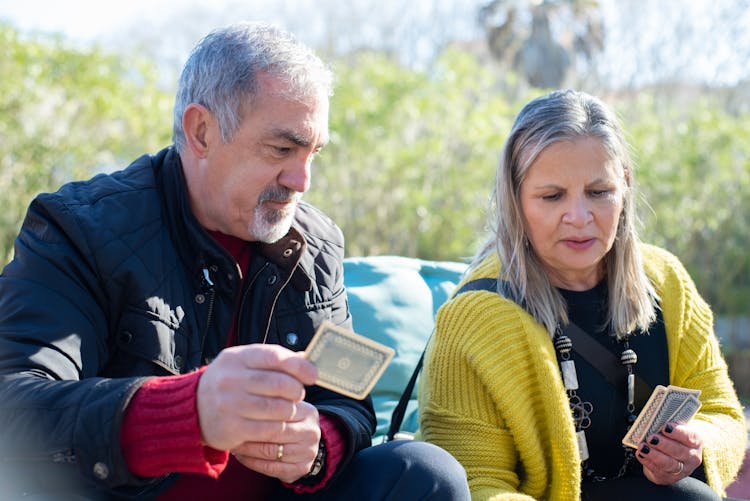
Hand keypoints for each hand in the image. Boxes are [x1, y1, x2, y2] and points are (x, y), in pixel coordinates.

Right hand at [196, 344, 317, 452]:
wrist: (192, 409)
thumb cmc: (229, 381)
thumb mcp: (244, 363)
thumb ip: (273, 359)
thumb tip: (308, 359)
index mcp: (237, 358)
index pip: (274, 356)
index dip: (298, 365)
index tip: (312, 375)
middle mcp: (231, 379)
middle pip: (278, 384)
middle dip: (296, 390)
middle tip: (299, 394)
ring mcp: (230, 404)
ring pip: (276, 408)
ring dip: (291, 410)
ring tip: (290, 409)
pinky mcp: (231, 428)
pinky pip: (268, 429)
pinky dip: (281, 427)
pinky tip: (282, 424)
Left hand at [230, 401, 320, 482]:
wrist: (303, 444)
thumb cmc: (286, 422)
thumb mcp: (285, 407)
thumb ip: (271, 401)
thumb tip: (243, 399)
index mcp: (308, 412)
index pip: (280, 412)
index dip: (257, 413)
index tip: (237, 412)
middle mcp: (311, 432)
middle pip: (275, 433)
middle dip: (250, 433)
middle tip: (231, 430)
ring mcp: (308, 452)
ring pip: (271, 452)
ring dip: (248, 449)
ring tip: (233, 443)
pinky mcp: (302, 469)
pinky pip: (271, 468)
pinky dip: (252, 463)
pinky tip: (241, 456)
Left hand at [636, 422, 702, 484]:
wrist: (674, 454)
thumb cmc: (673, 437)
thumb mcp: (675, 428)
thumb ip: (668, 424)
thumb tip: (655, 418)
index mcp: (695, 441)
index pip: (690, 437)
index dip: (677, 432)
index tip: (665, 427)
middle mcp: (691, 457)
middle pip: (679, 451)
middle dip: (664, 444)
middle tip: (651, 438)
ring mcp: (682, 469)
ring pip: (669, 464)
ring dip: (654, 455)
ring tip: (643, 447)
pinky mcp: (668, 477)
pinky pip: (658, 471)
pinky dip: (647, 462)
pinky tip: (640, 454)